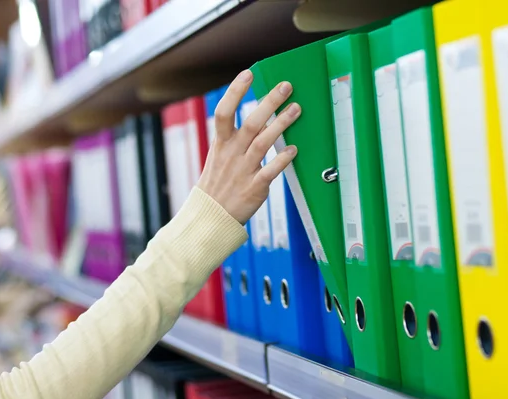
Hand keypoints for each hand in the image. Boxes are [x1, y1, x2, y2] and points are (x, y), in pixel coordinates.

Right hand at [197, 70, 300, 224]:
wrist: (211, 216)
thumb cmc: (219, 183)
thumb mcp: (219, 156)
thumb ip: (236, 138)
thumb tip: (258, 116)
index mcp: (221, 144)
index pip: (224, 112)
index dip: (235, 92)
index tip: (248, 74)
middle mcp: (232, 154)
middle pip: (250, 123)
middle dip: (268, 103)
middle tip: (286, 86)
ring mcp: (243, 171)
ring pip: (262, 143)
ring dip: (281, 124)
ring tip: (296, 109)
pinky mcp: (254, 188)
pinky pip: (269, 172)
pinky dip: (281, 160)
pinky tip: (293, 150)